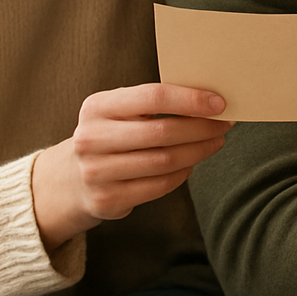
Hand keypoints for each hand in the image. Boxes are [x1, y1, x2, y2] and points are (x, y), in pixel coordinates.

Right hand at [31, 83, 231, 249]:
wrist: (71, 178)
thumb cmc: (111, 135)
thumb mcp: (119, 111)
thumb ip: (154, 103)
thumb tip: (211, 99)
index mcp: (97, 106)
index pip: (153, 96)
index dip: (191, 99)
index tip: (220, 103)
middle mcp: (92, 137)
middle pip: (162, 131)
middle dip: (201, 128)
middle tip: (225, 124)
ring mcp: (96, 171)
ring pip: (164, 161)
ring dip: (198, 151)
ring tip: (215, 141)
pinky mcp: (107, 199)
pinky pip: (159, 185)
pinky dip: (183, 173)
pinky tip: (192, 162)